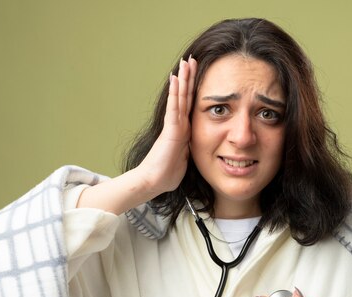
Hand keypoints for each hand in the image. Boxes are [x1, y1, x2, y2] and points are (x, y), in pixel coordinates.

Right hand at [137, 56, 197, 195]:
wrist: (154, 182)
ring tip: (184, 62)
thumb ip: (188, 150)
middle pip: (185, 96)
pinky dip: (175, 93)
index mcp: (184, 130)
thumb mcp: (185, 159)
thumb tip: (195, 150)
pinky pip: (174, 108)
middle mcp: (178, 124)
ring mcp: (174, 125)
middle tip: (191, 59)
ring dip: (182, 79)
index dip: (193, 88)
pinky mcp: (171, 130)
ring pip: (179, 97)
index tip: (197, 73)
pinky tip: (175, 79)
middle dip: (188, 77)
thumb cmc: (167, 174)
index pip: (189, 105)